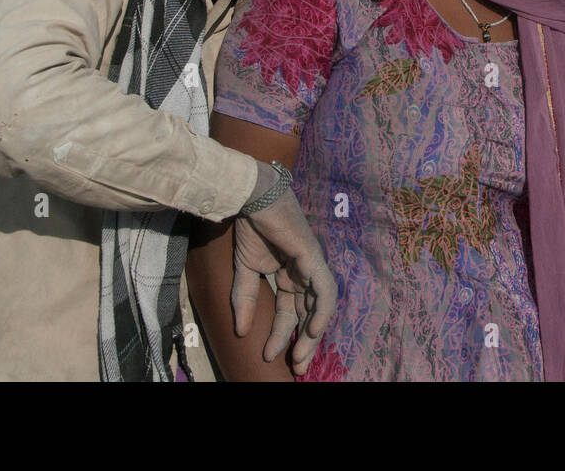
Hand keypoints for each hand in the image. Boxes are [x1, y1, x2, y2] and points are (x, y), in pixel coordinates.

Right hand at [232, 163, 337, 374]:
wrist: (251, 197)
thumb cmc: (251, 226)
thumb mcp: (245, 269)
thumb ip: (244, 298)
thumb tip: (239, 330)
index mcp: (289, 275)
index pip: (289, 312)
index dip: (281, 335)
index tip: (270, 356)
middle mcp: (303, 273)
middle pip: (308, 314)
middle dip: (303, 343)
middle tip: (297, 368)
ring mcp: (311, 265)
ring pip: (319, 306)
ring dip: (313, 334)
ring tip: (300, 357)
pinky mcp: (313, 258)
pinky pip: (325, 289)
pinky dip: (322, 310)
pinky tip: (313, 330)